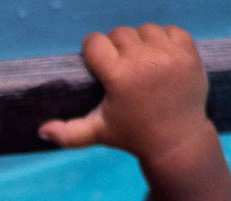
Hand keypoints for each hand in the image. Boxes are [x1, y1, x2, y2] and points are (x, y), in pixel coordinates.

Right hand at [39, 24, 210, 162]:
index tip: (98, 65)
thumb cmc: (132, 136)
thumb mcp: (97, 133)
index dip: (92, 51)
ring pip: (145, 29)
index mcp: (119, 78)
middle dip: (115, 48)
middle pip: (119, 34)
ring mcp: (170, 56)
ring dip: (140, 42)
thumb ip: (67, 132)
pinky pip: (171, 30)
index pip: (95, 43)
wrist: (177, 141)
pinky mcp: (190, 54)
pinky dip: (164, 40)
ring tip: (139, 62)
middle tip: (119, 68)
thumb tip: (41, 131)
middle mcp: (144, 62)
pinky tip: (159, 57)